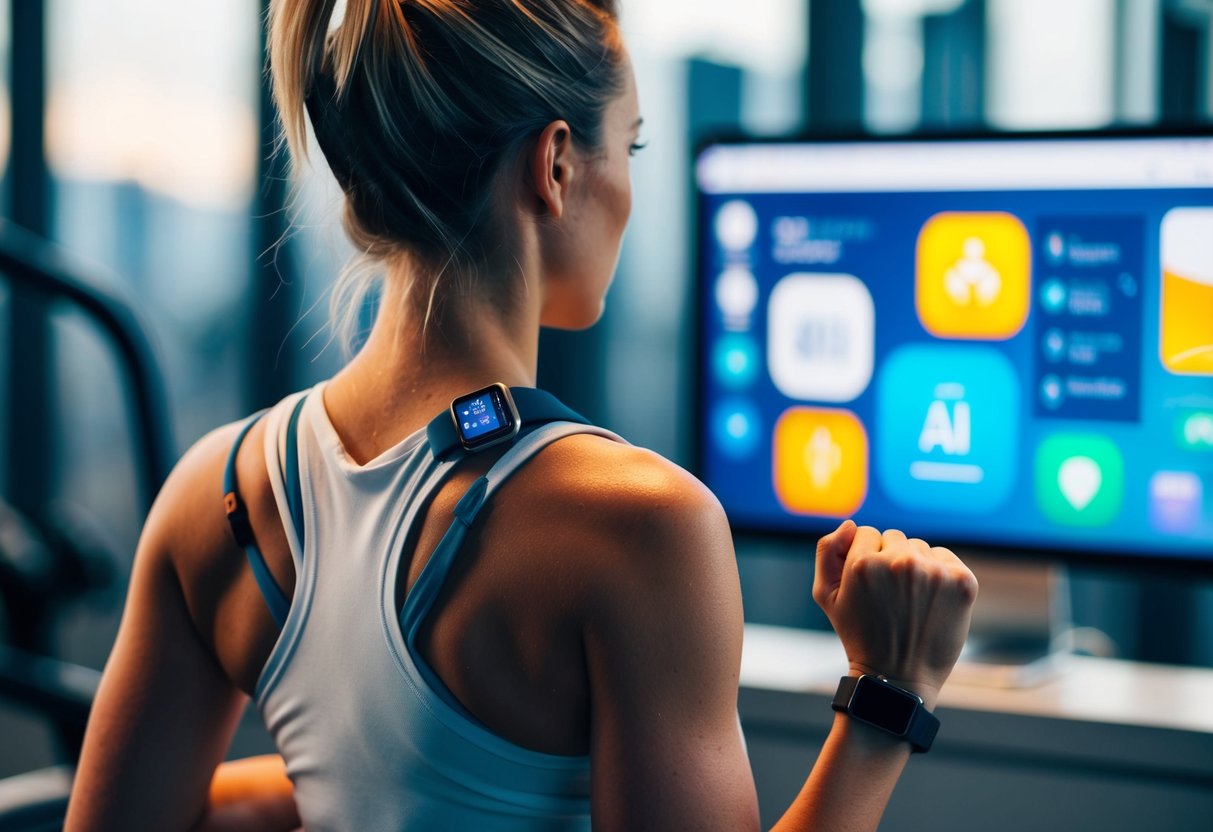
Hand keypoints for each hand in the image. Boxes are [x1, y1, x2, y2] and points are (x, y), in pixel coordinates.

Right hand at [812, 521, 977, 709]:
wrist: (898, 678)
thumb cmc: (858, 635)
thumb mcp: (826, 595)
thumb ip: (827, 551)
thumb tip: (849, 524)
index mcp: (864, 564)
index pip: (865, 533)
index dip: (864, 559)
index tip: (869, 586)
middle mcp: (901, 563)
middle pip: (894, 537)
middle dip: (889, 560)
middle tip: (889, 597)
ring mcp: (934, 572)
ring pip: (919, 547)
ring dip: (914, 566)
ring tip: (909, 602)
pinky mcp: (961, 581)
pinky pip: (945, 557)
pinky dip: (939, 573)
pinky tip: (930, 600)